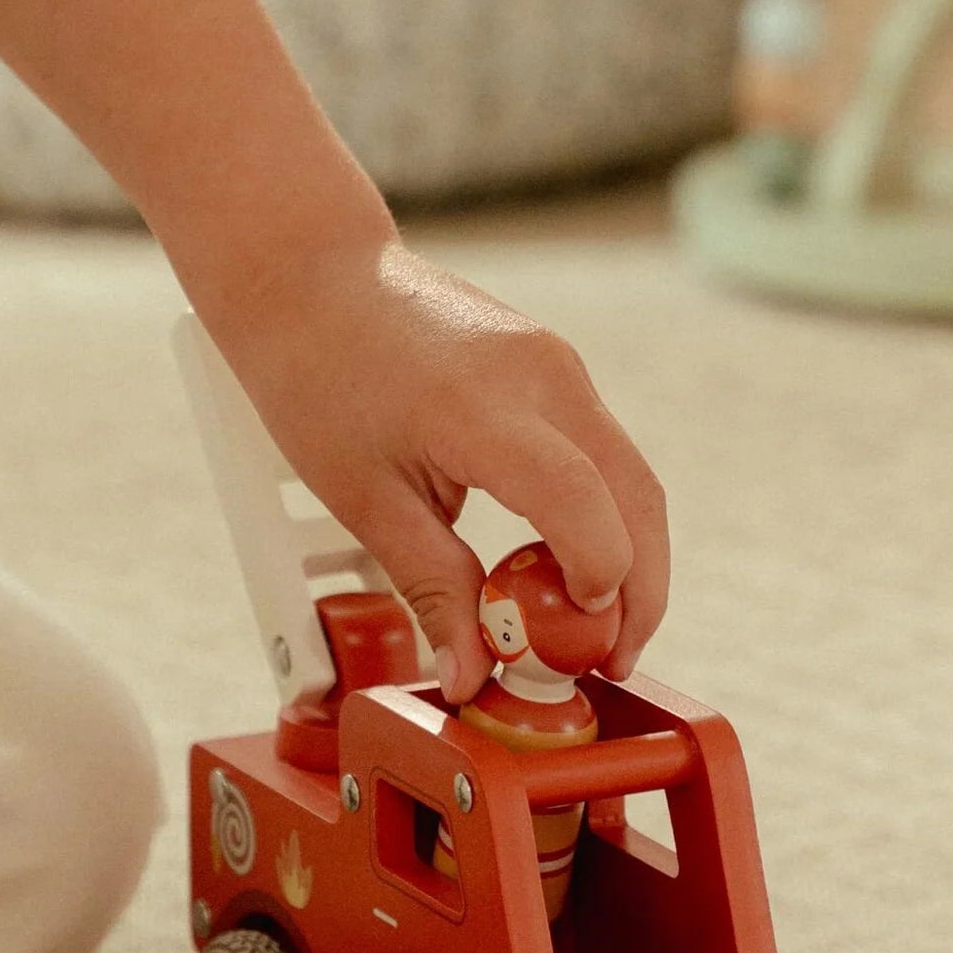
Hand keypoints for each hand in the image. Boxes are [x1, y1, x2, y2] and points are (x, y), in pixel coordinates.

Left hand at [216, 241, 668, 703]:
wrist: (312, 277)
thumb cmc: (319, 378)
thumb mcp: (364, 500)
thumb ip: (432, 586)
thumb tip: (472, 675)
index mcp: (483, 408)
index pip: (581, 503)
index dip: (598, 582)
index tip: (580, 645)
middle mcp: (543, 377)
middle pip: (637, 497)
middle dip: (641, 591)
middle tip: (612, 661)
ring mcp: (559, 363)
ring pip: (631, 476)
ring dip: (629, 554)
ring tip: (590, 625)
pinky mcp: (556, 364)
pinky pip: (602, 451)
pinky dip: (602, 513)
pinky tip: (564, 563)